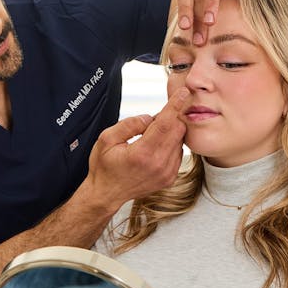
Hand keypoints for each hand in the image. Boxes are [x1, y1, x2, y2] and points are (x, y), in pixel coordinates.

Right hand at [80, 88, 186, 214]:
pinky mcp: (170, 177)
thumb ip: (129, 124)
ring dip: (170, 132)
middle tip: (155, 119)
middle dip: (172, 118)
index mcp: (142, 153)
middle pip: (177, 130)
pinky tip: (155, 147)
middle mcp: (158, 164)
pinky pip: (178, 152)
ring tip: (149, 137)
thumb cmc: (104, 166)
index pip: (165, 123)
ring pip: (180, 141)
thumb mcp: (107, 139)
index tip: (183, 92)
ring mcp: (166, 173)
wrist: (106, 194)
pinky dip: (170, 144)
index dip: (174, 105)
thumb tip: (150, 117)